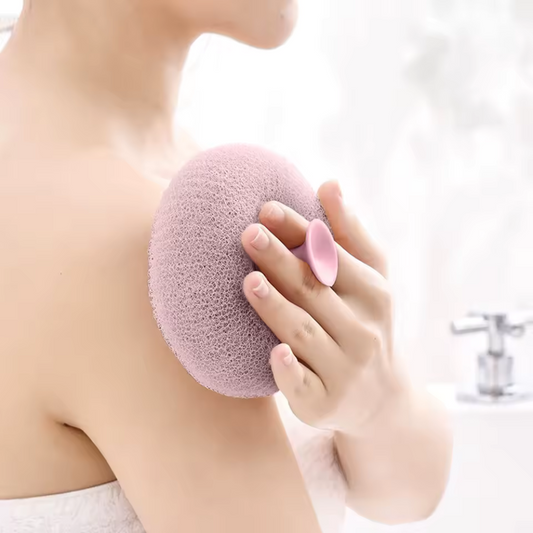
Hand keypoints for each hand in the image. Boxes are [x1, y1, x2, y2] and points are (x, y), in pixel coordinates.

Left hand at [241, 181, 406, 436]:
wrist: (382, 399)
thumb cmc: (367, 324)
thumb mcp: (370, 279)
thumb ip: (349, 234)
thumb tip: (329, 182)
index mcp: (374, 294)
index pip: (333, 257)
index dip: (300, 232)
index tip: (265, 209)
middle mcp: (363, 331)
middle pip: (314, 291)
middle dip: (281, 261)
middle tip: (248, 234)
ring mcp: (345, 370)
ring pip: (304, 333)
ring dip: (277, 308)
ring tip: (249, 281)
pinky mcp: (325, 404)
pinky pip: (304, 386)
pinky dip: (289, 371)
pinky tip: (274, 353)